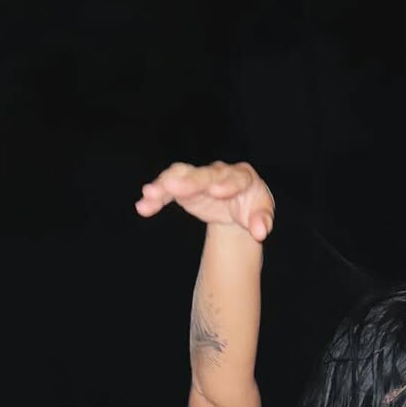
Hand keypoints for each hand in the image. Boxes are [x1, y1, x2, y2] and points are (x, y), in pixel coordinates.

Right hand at [135, 161, 274, 240]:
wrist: (237, 206)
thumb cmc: (252, 207)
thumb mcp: (261, 214)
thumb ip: (262, 221)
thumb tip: (260, 232)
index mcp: (243, 176)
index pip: (234, 178)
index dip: (226, 184)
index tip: (216, 191)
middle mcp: (219, 173)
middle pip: (203, 175)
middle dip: (189, 181)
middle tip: (173, 186)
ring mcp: (199, 178)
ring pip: (180, 175)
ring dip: (164, 184)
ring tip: (149, 194)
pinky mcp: (183, 187)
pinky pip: (167, 190)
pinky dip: (155, 198)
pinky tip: (143, 207)